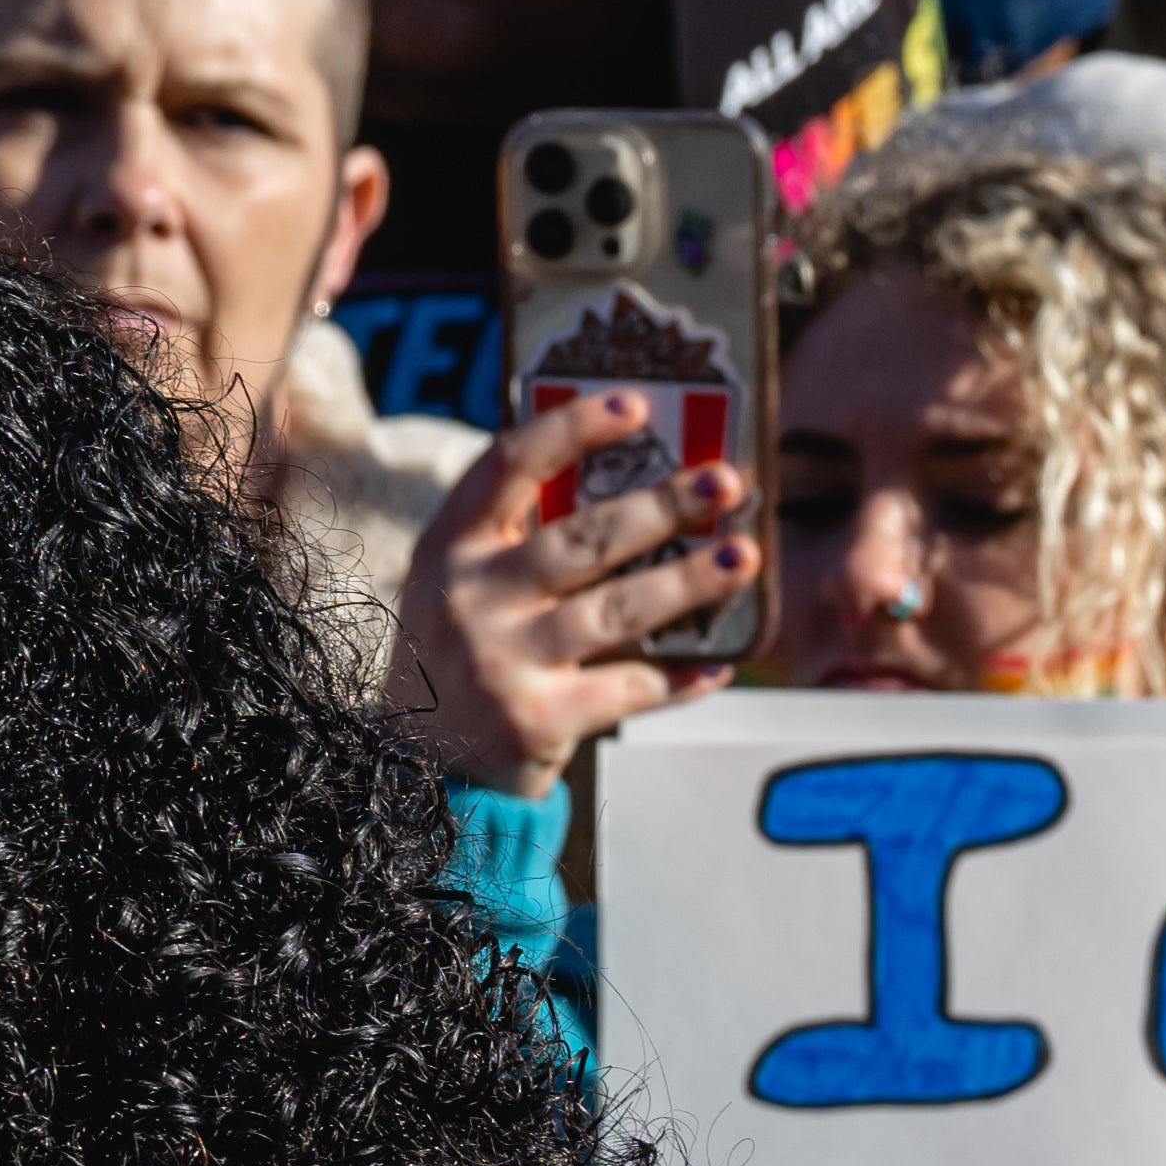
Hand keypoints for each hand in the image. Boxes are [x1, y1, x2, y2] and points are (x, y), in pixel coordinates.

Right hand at [387, 390, 758, 800]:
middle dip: (662, 507)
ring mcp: (501, 661)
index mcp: (453, 544)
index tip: (637, 403)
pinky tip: (723, 662)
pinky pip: (629, 689)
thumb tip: (644, 472)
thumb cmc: (467, 647)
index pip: (509, 465)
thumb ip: (524, 533)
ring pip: (616, 611)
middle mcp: (470, 597)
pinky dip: (681, 678)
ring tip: (745, 557)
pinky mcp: (535, 721)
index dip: (572, 428)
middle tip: (726, 484)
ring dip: (689, 583)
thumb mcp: (466, 579)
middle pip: (582, 539)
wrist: (420, 762)